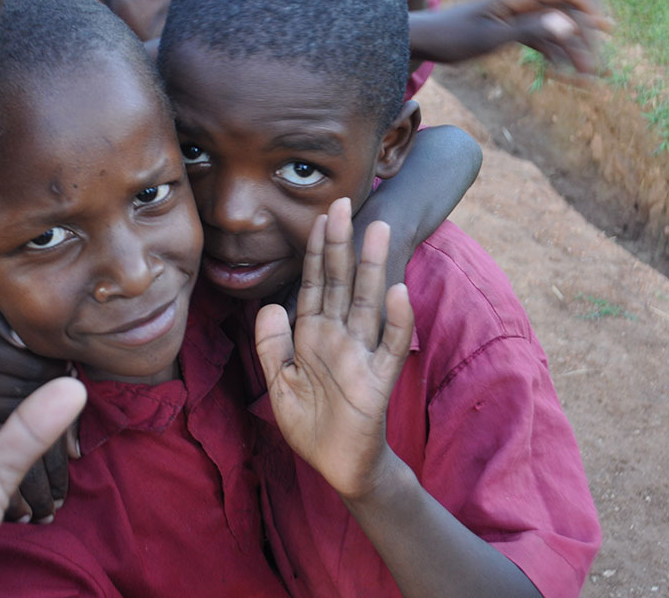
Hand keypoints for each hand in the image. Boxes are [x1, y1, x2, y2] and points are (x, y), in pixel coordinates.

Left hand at [255, 198, 413, 499]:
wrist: (336, 465)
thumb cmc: (310, 421)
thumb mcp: (280, 381)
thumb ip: (272, 344)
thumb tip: (269, 305)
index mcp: (314, 334)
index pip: (315, 284)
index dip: (316, 252)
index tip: (318, 217)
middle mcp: (339, 336)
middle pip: (341, 283)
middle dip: (340, 245)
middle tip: (343, 203)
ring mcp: (361, 355)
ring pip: (368, 303)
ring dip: (373, 268)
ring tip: (376, 232)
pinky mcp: (379, 380)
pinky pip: (390, 346)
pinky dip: (396, 321)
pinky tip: (399, 293)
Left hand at [410, 0, 612, 72]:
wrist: (425, 41)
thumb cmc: (452, 37)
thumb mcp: (490, 37)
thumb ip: (529, 29)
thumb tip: (567, 24)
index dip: (589, 5)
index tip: (607, 26)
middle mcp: (519, 1)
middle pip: (563, 13)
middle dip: (584, 38)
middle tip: (599, 66)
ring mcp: (515, 15)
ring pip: (553, 29)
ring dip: (571, 51)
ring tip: (588, 77)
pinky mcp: (509, 28)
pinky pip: (539, 39)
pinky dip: (552, 54)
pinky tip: (565, 73)